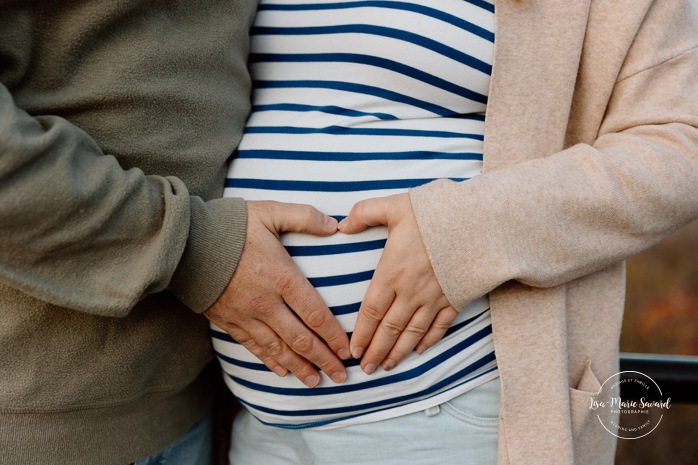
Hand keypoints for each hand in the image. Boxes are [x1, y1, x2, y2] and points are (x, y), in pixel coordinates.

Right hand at [204, 200, 349, 386]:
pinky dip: (270, 361)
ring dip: (299, 367)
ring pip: (278, 349)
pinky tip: (281, 372)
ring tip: (315, 381)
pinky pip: (253, 347)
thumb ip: (304, 216)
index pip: (315, 314)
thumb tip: (334, 225)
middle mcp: (266, 302)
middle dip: (323, 360)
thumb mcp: (270, 212)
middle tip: (340, 376)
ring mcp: (246, 315)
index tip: (347, 350)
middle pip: (301, 339)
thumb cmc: (229, 224)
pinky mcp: (228, 320)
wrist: (183, 242)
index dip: (334, 336)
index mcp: (282, 277)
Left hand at [338, 194, 457, 374]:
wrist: (481, 222)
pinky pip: (440, 326)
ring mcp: (435, 297)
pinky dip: (429, 340)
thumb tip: (341, 225)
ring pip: (412, 332)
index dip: (361, 334)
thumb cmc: (435, 213)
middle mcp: (411, 291)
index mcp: (392, 272)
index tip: (353, 350)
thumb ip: (364, 213)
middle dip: (376, 351)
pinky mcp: (456, 298)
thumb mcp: (394, 206)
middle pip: (389, 329)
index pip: (371, 311)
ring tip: (386, 366)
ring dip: (398, 352)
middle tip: (366, 369)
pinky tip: (419, 350)